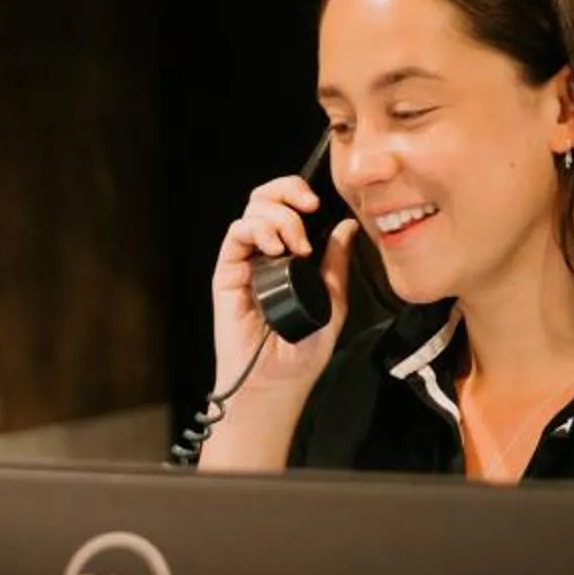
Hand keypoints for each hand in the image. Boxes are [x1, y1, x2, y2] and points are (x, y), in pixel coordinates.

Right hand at [211, 174, 358, 400]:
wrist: (275, 383)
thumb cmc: (300, 354)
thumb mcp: (333, 303)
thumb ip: (336, 264)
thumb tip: (346, 227)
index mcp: (291, 258)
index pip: (291, 209)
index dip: (301, 195)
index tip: (320, 204)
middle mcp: (266, 254)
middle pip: (268, 199)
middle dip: (288, 191)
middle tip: (308, 207)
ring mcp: (246, 261)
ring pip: (253, 210)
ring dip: (279, 217)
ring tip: (296, 246)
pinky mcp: (227, 272)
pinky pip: (236, 234)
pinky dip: (257, 230)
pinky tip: (276, 249)